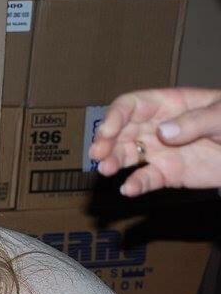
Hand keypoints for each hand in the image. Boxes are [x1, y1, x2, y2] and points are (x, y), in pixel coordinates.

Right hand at [88, 87, 220, 195]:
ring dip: (112, 162)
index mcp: (169, 104)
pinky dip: (135, 184)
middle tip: (97, 154)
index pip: (132, 106)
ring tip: (105, 170)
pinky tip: (129, 189)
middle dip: (105, 141)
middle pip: (121, 131)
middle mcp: (157, 127)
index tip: (107, 132)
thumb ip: (196, 121)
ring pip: (127, 155)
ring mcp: (160, 151)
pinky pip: (146, 179)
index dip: (115, 116)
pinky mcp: (167, 173)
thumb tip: (163, 133)